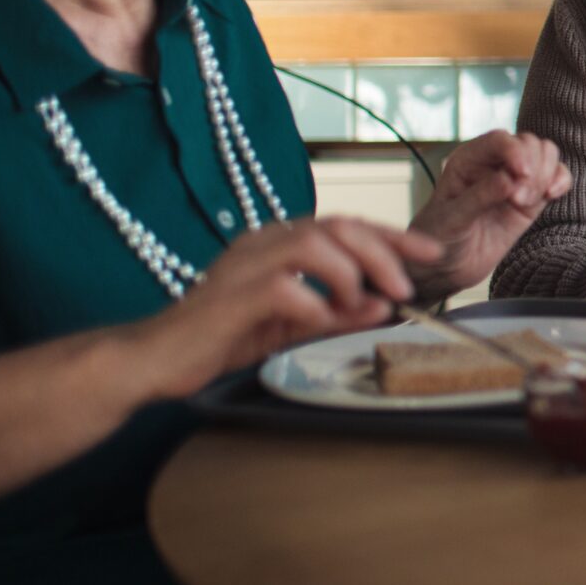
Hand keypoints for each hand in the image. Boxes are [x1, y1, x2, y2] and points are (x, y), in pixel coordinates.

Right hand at [126, 218, 439, 399]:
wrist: (156, 359)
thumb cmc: (223, 338)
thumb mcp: (294, 325)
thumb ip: (339, 312)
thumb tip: (387, 305)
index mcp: (277, 242)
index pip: (344, 225)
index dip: (391, 236)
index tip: (430, 253)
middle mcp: (262, 242)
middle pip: (336, 225)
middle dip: (382, 253)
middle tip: (406, 287)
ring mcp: (244, 264)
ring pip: (314, 243)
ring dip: (350, 274)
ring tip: (358, 304)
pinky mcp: (231, 295)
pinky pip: (285, 288)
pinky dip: (314, 304)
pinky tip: (318, 321)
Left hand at [408, 131, 572, 295]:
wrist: (449, 267)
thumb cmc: (440, 239)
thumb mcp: (453, 218)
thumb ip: (481, 196)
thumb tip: (510, 180)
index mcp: (468, 160)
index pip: (499, 140)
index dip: (515, 151)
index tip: (522, 175)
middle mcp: (494, 163)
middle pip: (528, 143)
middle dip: (532, 168)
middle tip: (520, 200)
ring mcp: (516, 180)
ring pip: (546, 154)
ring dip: (546, 175)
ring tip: (526, 203)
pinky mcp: (532, 198)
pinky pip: (557, 176)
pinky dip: (561, 181)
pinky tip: (552, 195)